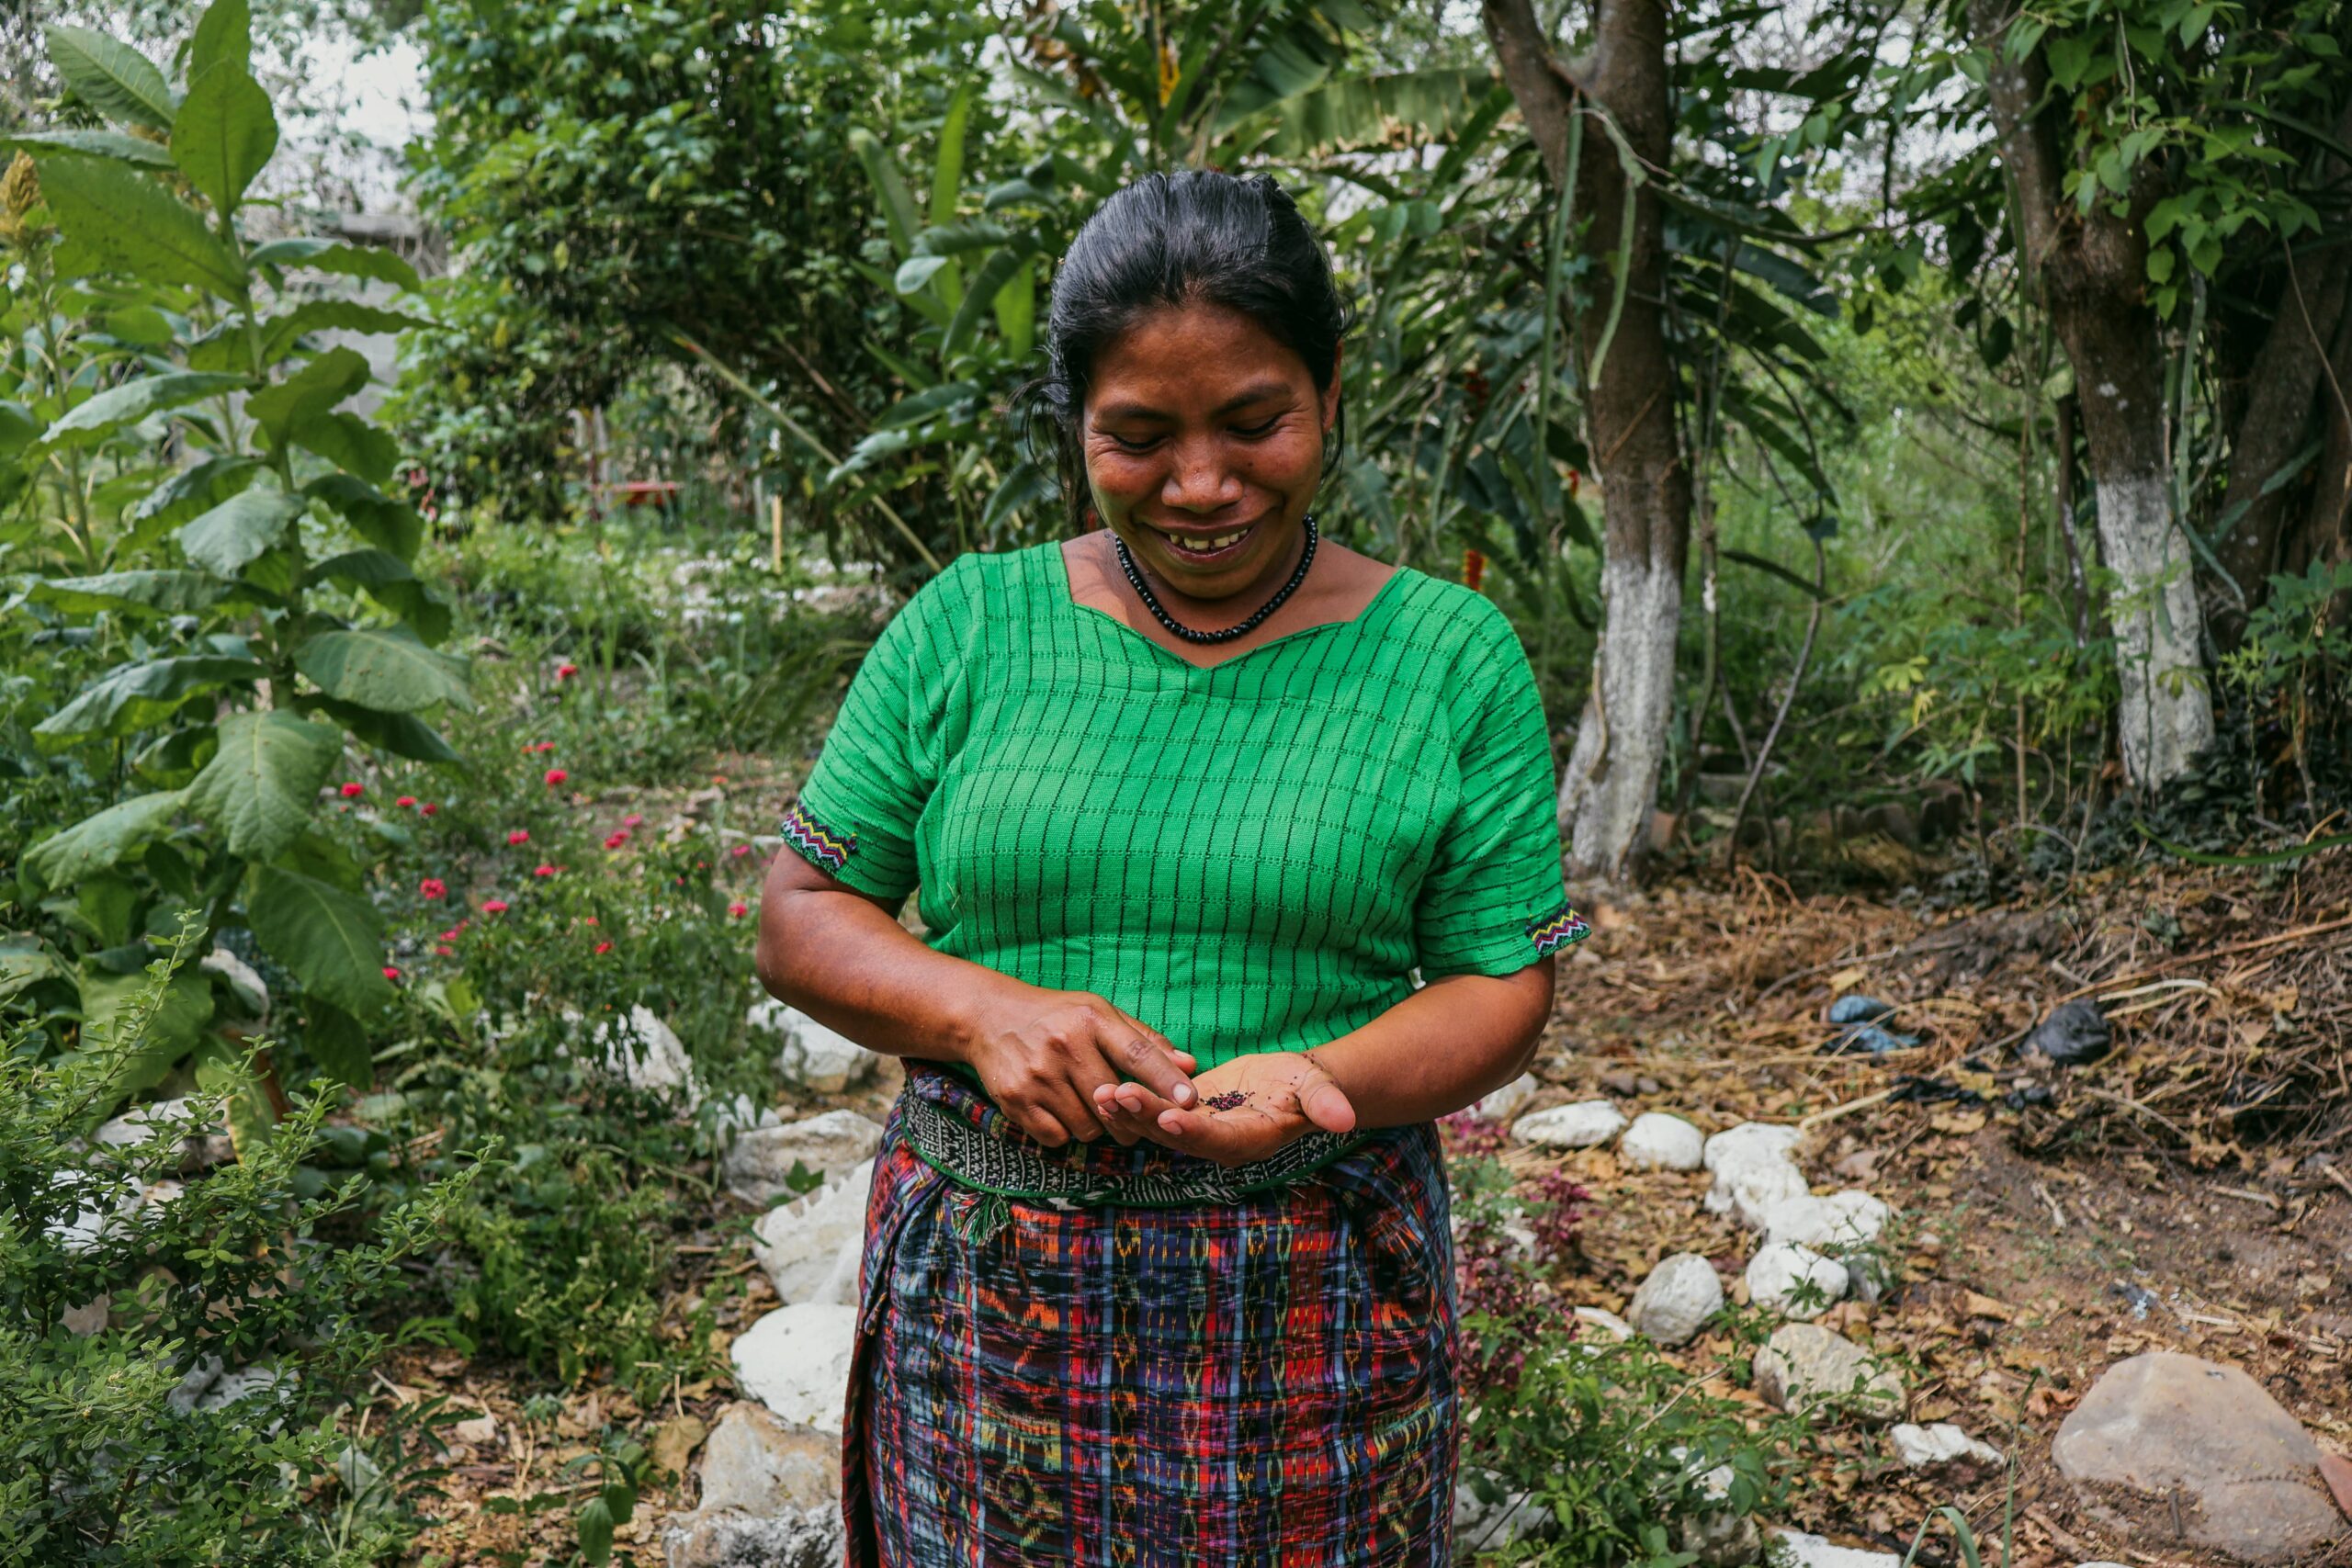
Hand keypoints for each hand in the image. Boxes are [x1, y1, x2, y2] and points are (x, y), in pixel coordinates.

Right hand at [955, 986, 1196, 1147]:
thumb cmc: (1057, 1016)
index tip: (1190, 1101)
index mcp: (1091, 1019)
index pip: (1138, 1053)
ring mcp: (1038, 1074)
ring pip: (1089, 1127)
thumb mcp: (1099, 1014)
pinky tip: (1058, 1108)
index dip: (1166, 1080)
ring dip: (1095, 1125)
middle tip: (1129, 1117)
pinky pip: (1059, 1137)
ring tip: (1084, 1103)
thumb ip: (1146, 1041)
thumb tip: (1190, 1066)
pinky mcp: (1016, 1099)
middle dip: (1131, 1118)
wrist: (988, 1017)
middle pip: (1116, 1102)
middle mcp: (1065, 1045)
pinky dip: (1064, 1131)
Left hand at [1091, 1048, 1356, 1167]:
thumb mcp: (1319, 1090)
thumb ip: (1327, 1104)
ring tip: (1100, 1091)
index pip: (1217, 1141)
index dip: (1192, 1132)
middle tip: (1116, 1095)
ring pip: (1156, 1128)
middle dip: (1145, 1117)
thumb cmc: (1307, 1087)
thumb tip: (1345, 1119)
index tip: (1168, 1117)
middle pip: (1176, 1137)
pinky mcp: (1184, 1116)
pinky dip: (1129, 1104)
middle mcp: (1218, 1145)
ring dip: (1128, 1112)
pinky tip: (1103, 1089)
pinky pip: (1151, 1114)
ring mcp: (1198, 1133)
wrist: (1292, 1087)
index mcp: (1249, 1141)